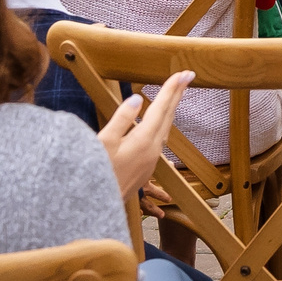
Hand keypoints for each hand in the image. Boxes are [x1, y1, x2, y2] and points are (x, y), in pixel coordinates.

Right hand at [99, 72, 189, 204]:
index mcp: (143, 140)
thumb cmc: (94, 174)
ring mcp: (151, 160)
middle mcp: (153, 150)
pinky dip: (162, 124)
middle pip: (168, 116)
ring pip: (165, 128)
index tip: (184, 73)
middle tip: (187, 75)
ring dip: (171, 109)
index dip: (172, 89)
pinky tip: (160, 121)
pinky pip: (159, 140)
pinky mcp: (146, 168)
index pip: (161, 108)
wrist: (94, 207)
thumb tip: (138, 98)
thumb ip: (122, 119)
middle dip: (177, 94)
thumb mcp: (103, 142)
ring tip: (176, 93)